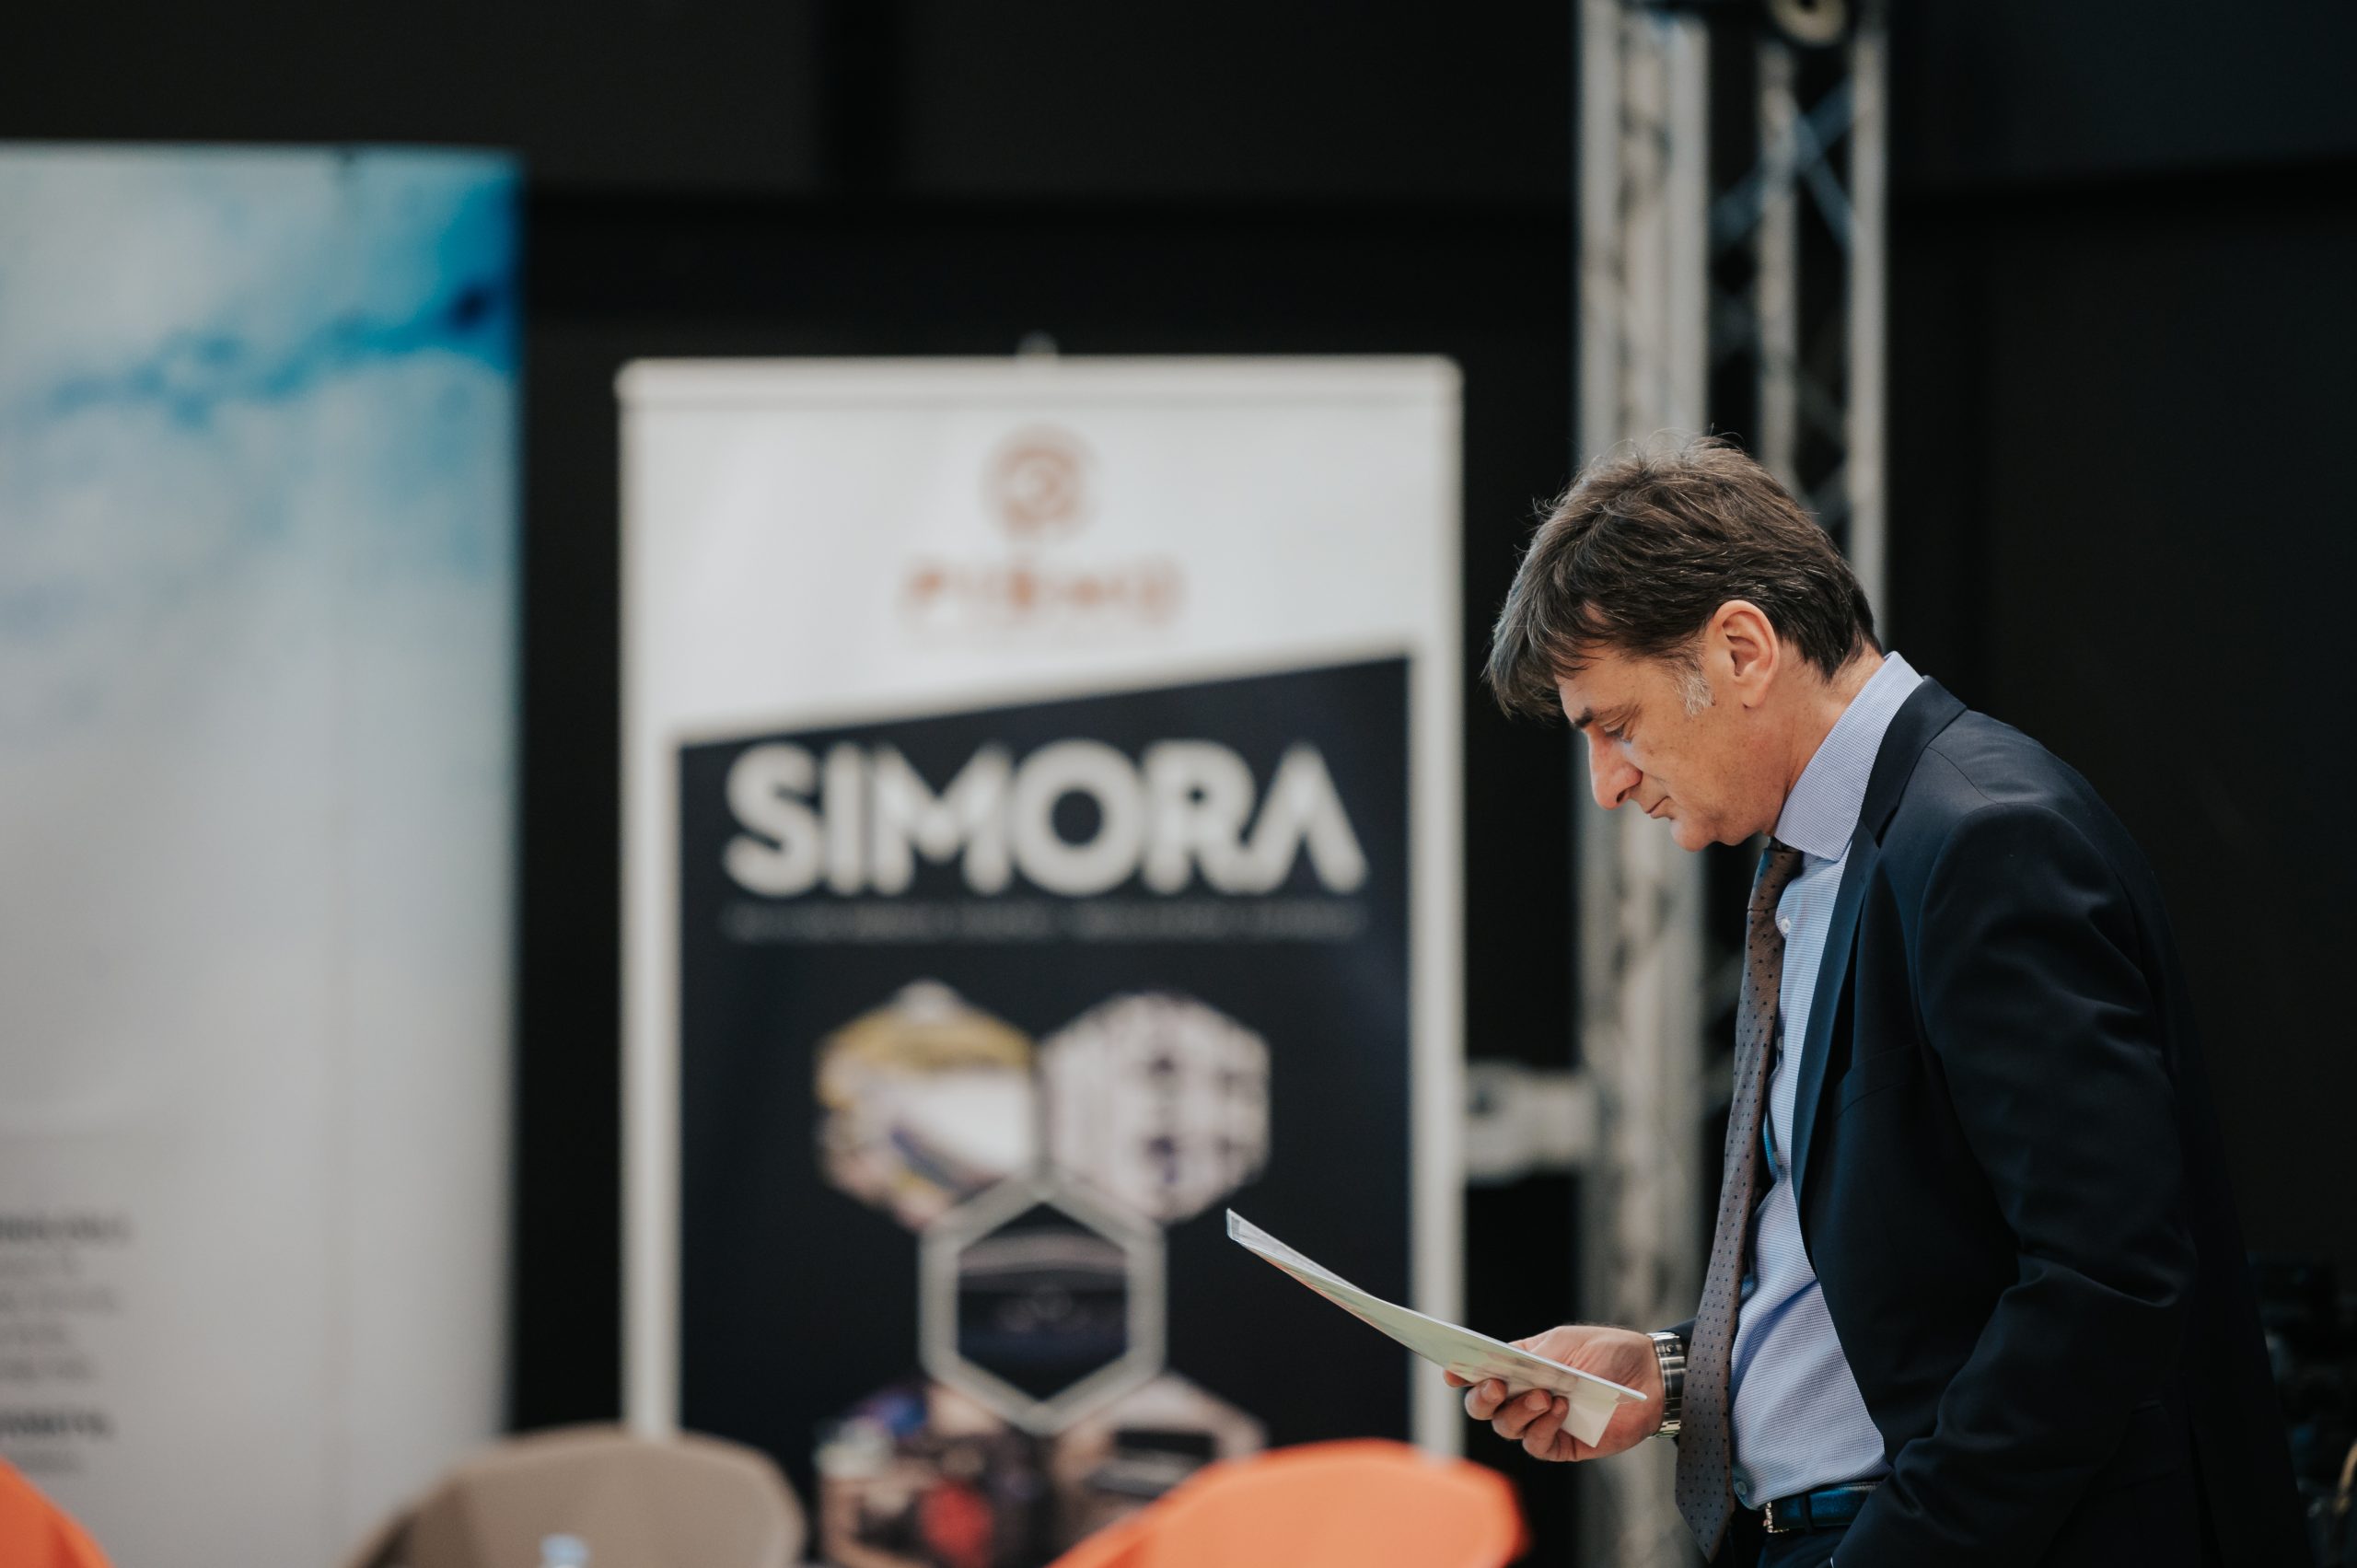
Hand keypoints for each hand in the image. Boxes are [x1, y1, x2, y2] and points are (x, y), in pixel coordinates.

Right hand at [1444, 1324, 1663, 1461]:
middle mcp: (1523, 1395)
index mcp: (1519, 1366)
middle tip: (1494, 1385)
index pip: (1480, 1371)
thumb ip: (1535, 1356)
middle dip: (1481, 1397)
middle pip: (1484, 1406)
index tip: (1451, 1370)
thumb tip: (1504, 1368)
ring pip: (1507, 1427)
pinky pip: (1537, 1445)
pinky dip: (1542, 1427)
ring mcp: (1541, 1422)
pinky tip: (1560, 1409)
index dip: (1461, 1372)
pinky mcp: (1562, 1444)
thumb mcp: (1566, 1343)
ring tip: (1544, 1394)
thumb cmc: (1607, 1353)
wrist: (1650, 1377)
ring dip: (1519, 1411)